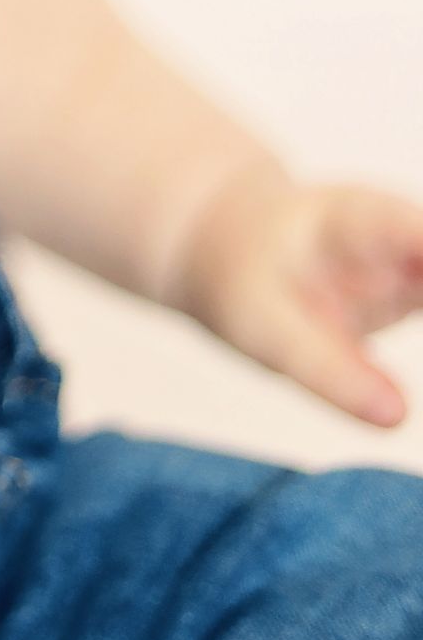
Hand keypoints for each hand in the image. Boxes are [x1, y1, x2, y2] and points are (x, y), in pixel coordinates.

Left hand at [172, 166, 422, 426]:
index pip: (420, 231)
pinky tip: (411, 398)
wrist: (236, 248)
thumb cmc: (245, 279)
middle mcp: (407, 229)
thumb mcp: (262, 328)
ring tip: (412, 399)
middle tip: (416, 371)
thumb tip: (398, 420)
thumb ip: (327, 369)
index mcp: (360, 219)